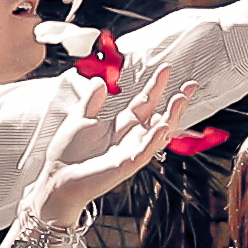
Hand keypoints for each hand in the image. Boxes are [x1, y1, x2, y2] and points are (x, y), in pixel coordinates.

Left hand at [10, 73, 166, 220]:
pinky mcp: (125, 165)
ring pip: (158, 133)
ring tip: (180, 100)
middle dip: (176, 101)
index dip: (156, 86)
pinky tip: (163, 127)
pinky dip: (154, 139)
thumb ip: (92, 102)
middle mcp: (131, 137)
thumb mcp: (79, 119)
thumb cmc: (67, 154)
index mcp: (121, 125)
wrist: (56, 178)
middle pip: (159, 116)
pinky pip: (145, 151)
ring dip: (172, 116)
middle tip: (190, 85)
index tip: (166, 69)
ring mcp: (131, 151)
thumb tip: (100, 81)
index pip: (144, 102)